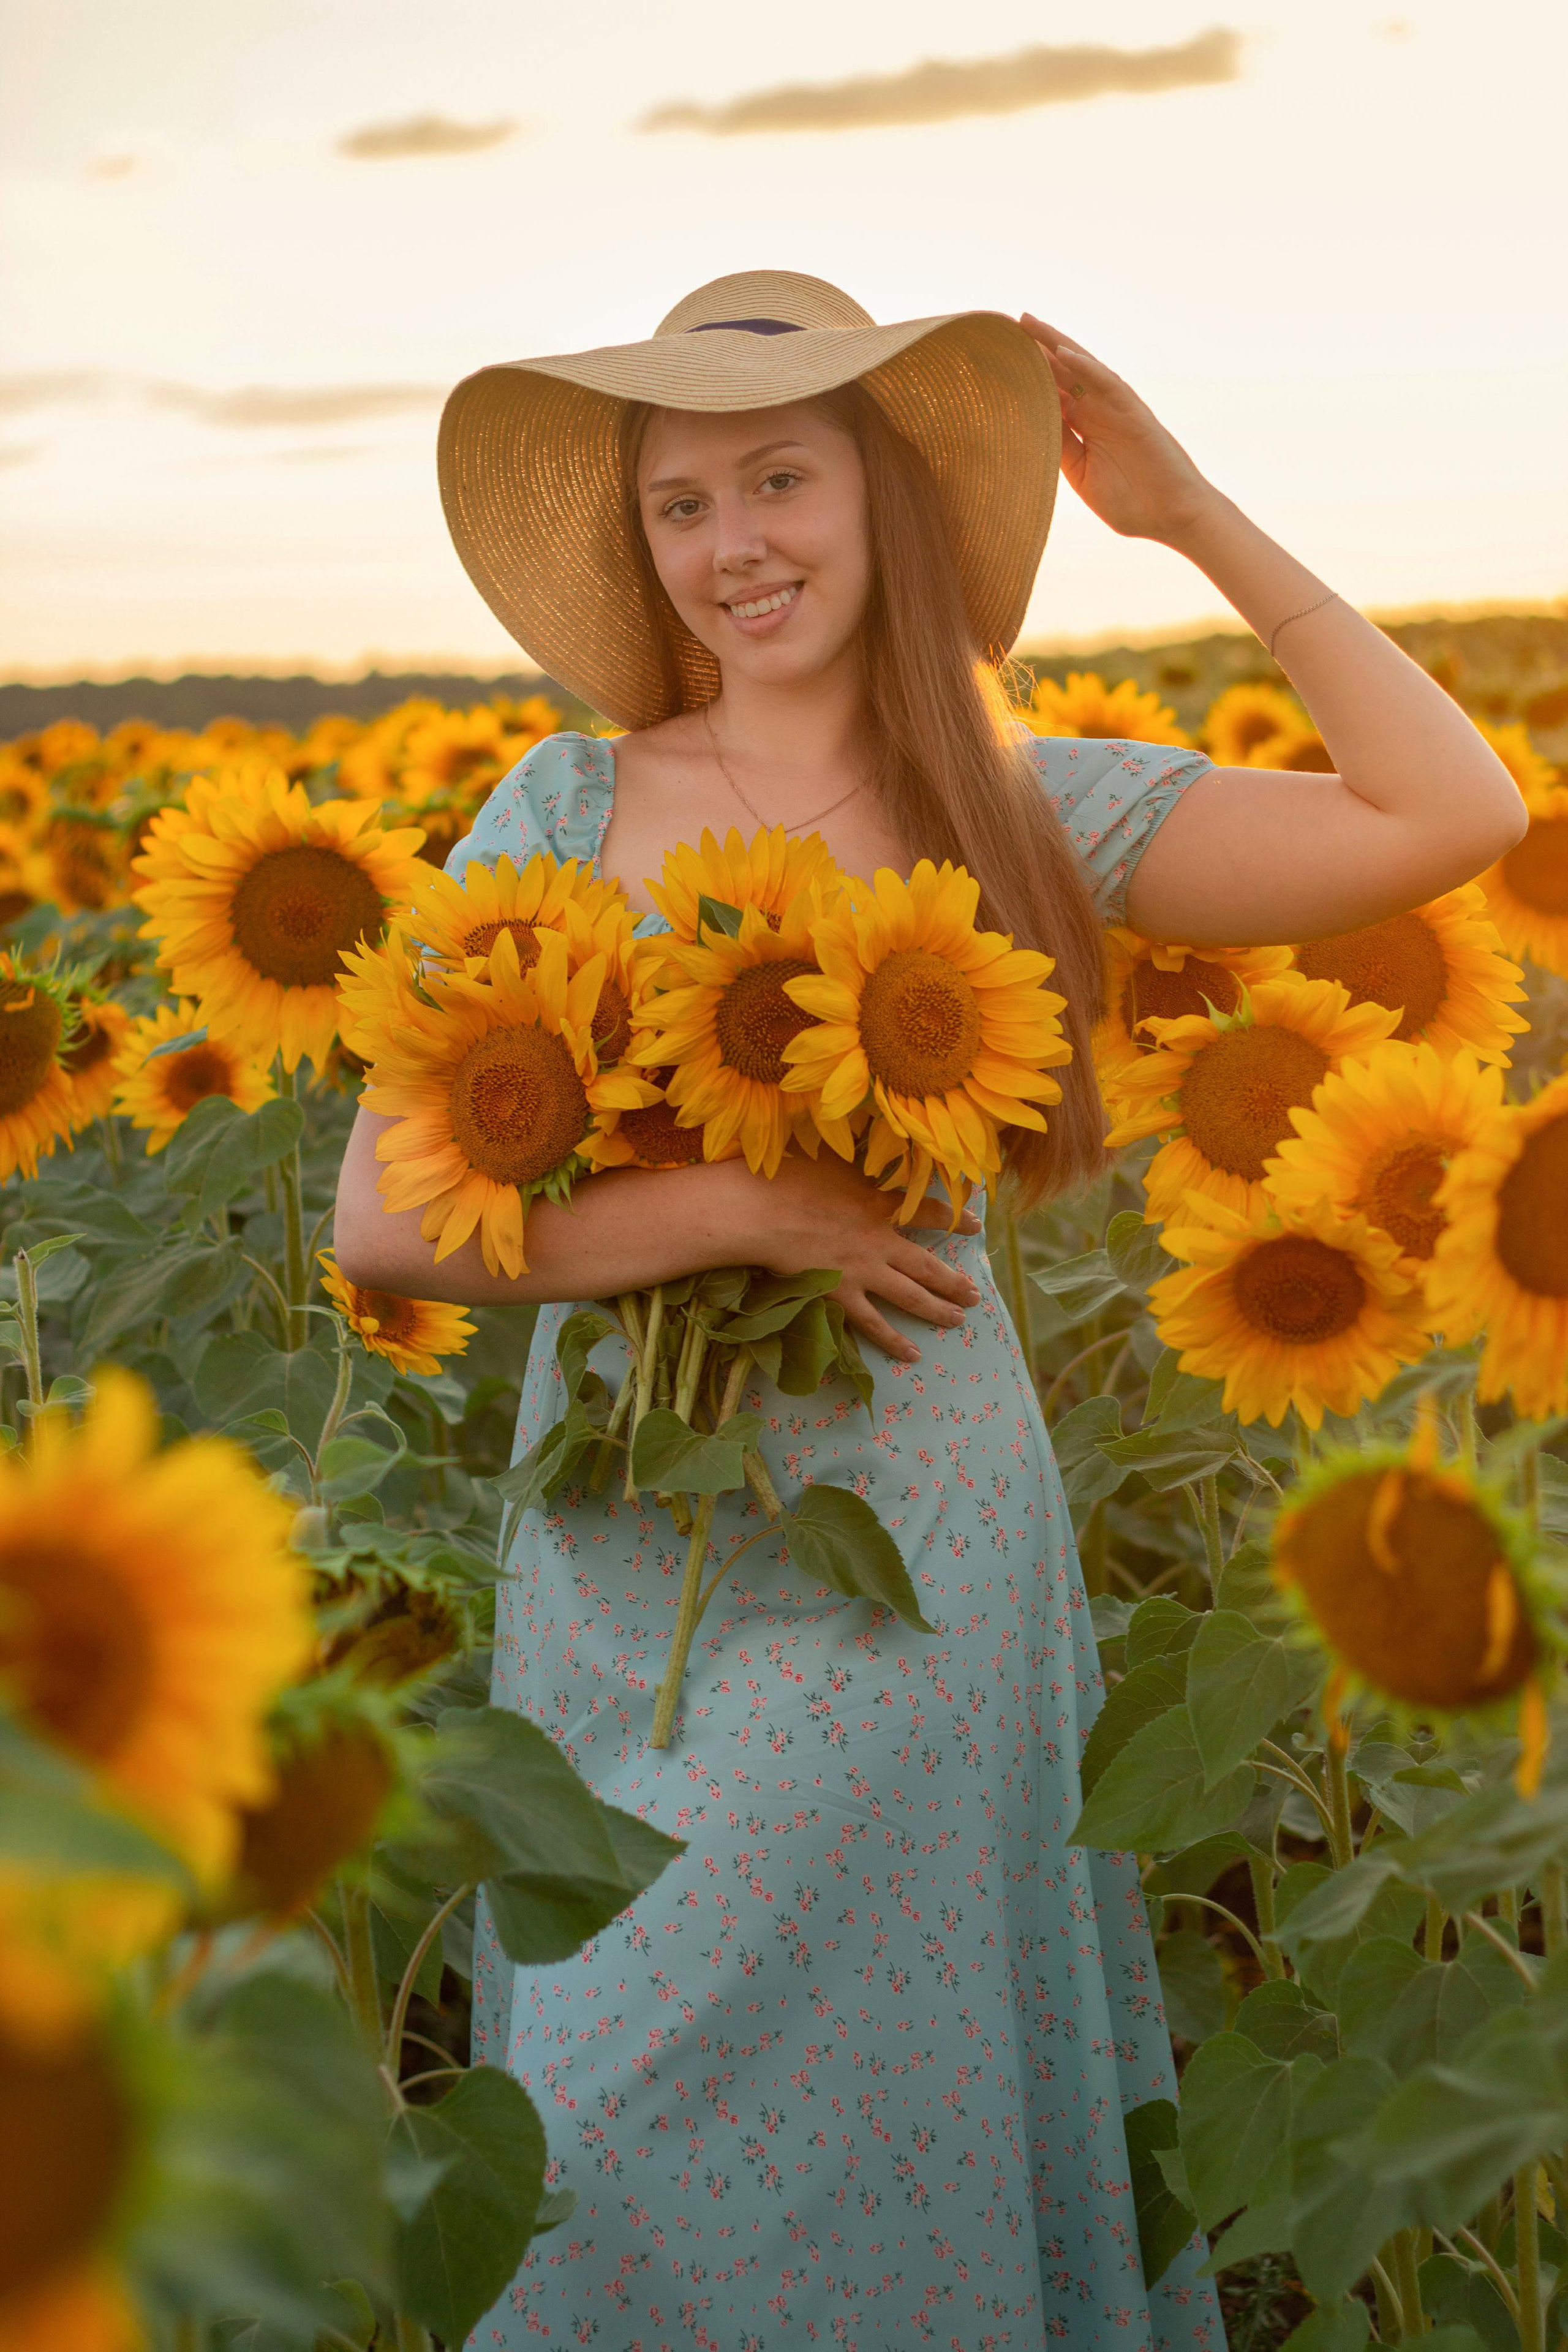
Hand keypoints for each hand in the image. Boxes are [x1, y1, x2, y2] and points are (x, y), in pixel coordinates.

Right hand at [718, 1151, 981, 1364]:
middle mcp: (881, 1241)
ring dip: (938, 1310)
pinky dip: (894, 1340)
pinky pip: (873, 1324)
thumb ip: (862, 1166)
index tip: (976, 1225)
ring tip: (958, 1320)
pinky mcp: (841, 1295)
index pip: (929, 1213)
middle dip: (954, 1282)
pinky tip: (913, 1353)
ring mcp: (863, 1271)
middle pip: (928, 1265)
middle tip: (975, 1296)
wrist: (761, 1210)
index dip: (955, 1220)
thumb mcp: (837, 1160)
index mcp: (880, 1204)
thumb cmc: (792, 1177)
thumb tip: (876, 1150)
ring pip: (911, 1296)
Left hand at [1020, 313, 1217, 546]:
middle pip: (1061, 373)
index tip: (995, 363)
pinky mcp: (1135, 413)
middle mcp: (1098, 412)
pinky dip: (1086, 367)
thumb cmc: (1132, 504)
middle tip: (1004, 327)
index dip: (1025, 377)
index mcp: (1084, 429)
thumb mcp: (1082, 476)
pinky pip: (1108, 384)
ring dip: (1055, 343)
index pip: (1050, 394)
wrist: (1173, 517)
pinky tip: (1063, 351)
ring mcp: (1116, 409)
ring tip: (1028, 322)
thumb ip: (1060, 451)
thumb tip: (1030, 428)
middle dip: (1034, 350)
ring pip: (1082, 368)